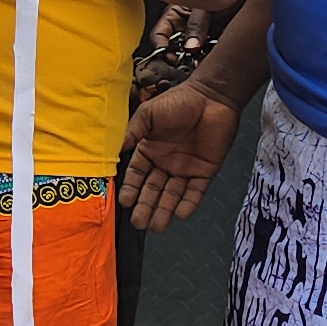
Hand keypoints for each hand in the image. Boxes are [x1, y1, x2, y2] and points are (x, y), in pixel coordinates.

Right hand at [119, 81, 236, 230]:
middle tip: (138, 223)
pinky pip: (195, 192)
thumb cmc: (178, 102)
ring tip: (156, 227)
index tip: (123, 202)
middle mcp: (165, 163)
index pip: (136, 174)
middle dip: (145, 206)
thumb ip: (132, 133)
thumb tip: (114, 151)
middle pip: (152, 189)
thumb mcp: (148, 115)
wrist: (212, 98)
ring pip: (172, 195)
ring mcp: (185, 169)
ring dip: (164, 210)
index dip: (130, 188)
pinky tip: (180, 215)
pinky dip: (188, 204)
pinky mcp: (204, 171)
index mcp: (149, 150)